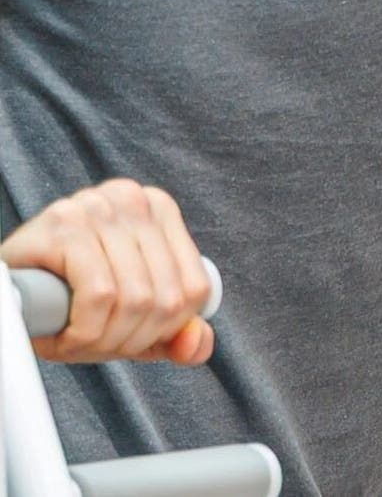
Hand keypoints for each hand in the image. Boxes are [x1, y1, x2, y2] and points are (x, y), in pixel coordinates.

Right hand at [1, 178, 213, 363]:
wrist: (5, 287)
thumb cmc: (70, 296)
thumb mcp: (132, 319)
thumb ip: (175, 335)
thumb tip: (196, 345)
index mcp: (159, 210)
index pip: (194, 288)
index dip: (166, 332)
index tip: (132, 341)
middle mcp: (134, 199)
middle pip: (165, 298)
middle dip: (132, 340)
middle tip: (99, 347)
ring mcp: (99, 205)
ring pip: (136, 298)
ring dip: (106, 340)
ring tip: (81, 341)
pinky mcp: (65, 222)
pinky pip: (100, 295)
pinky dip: (85, 331)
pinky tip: (66, 335)